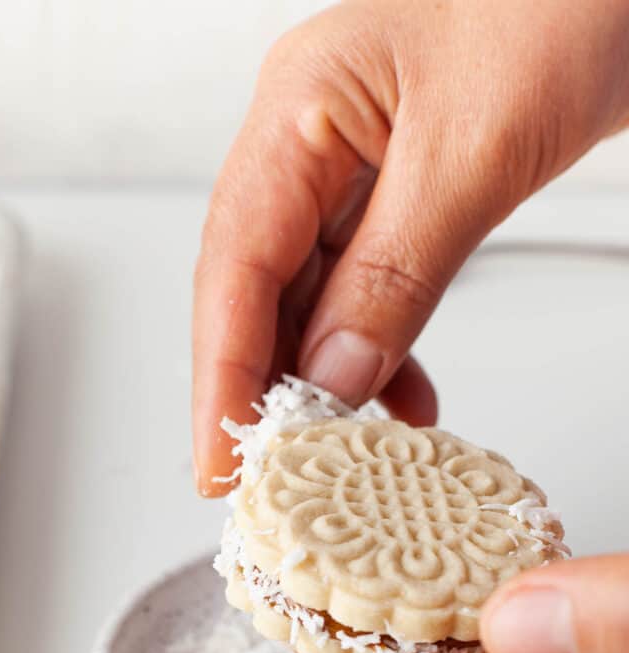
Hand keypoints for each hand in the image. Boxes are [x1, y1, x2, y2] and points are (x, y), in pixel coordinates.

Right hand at [192, 0, 628, 493]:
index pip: (234, 260)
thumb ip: (396, 272)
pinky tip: (402, 397)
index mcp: (302, 105)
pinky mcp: (402, 194)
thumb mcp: (475, 151)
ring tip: (340, 451)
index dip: (223, 370)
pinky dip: (381, 352)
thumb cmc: (562, 3)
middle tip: (268, 474)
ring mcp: (355, 168)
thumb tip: (334, 375)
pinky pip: (368, 290)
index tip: (223, 456)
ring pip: (312, 298)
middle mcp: (312, 139)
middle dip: (263, 385)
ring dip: (326, 379)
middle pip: (257, 288)